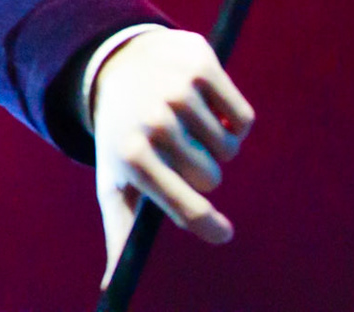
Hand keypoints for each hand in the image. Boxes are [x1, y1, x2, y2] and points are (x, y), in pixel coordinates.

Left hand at [92, 27, 254, 287]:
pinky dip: (233, 120)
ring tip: (186, 128)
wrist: (117, 67)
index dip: (211, 227)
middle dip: (202, 171)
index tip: (222, 233)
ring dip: (217, 144)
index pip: (188, 208)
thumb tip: (110, 290)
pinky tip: (204, 108)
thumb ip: (120, 236)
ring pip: (230, 147)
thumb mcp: (115, 183)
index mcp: (133, 156)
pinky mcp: (200, 64)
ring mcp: (176, 90)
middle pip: (212, 176)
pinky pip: (243, 118)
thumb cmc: (123, 138)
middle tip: (176, 151)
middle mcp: (154, 121)